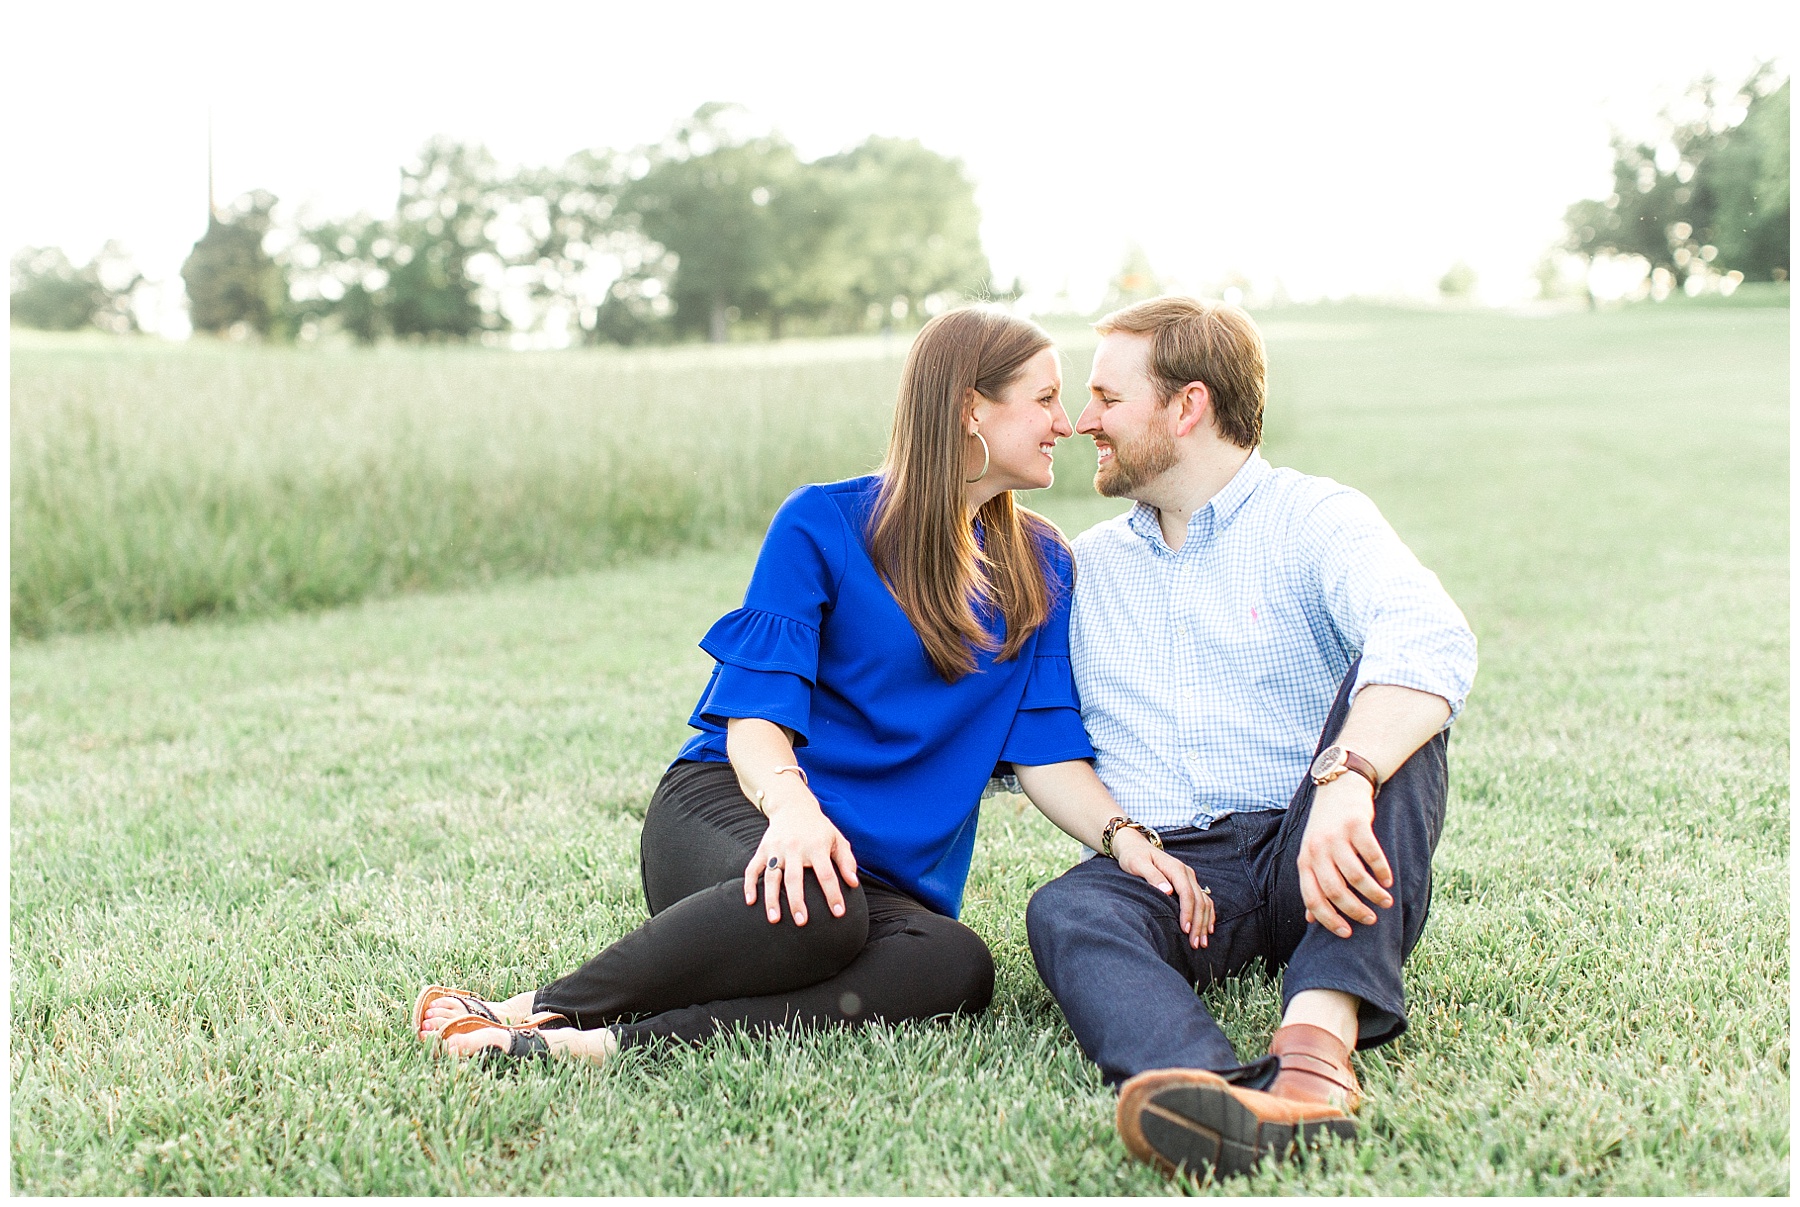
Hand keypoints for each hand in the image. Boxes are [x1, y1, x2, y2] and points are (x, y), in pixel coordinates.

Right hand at [742, 795, 857, 926]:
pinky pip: (752, 868)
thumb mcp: (837, 839)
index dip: (833, 894)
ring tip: (774, 919)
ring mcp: (776, 849)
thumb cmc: (819, 828)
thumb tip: (853, 883)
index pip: (826, 874)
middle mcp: (795, 848)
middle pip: (794, 878)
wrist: (793, 805)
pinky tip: (750, 902)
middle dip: (797, 901)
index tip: (839, 913)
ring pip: (771, 877)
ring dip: (772, 899)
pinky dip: (749, 885)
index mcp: (816, 846)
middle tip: (801, 922)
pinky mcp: (763, 849)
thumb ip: (847, 861)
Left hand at [1112, 829, 1214, 948]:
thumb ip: (1152, 876)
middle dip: (1198, 923)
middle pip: (1199, 900)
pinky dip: (1207, 915)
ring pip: (1204, 902)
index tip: (1185, 930)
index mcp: (1176, 868)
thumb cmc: (1134, 856)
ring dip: (1205, 923)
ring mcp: (1190, 878)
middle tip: (1195, 944)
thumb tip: (1167, 891)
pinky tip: (1207, 929)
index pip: (1187, 893)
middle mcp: (1187, 873)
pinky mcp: (1189, 883)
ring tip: (1202, 942)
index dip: (1188, 912)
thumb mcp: (1137, 864)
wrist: (1135, 846)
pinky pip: (1204, 900)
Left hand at [1297, 775, 1393, 937]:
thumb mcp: (1312, 854)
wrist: (1338, 787)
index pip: (1312, 898)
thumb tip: (1310, 918)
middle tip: (1371, 919)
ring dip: (1372, 893)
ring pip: (1355, 876)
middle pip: (1335, 890)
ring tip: (1385, 901)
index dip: (1328, 919)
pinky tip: (1388, 879)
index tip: (1347, 934)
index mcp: (1304, 860)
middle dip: (1355, 910)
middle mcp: (1317, 850)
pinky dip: (1382, 871)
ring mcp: (1336, 837)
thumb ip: (1312, 883)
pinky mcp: (1356, 825)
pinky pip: (1371, 855)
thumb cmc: (1326, 827)